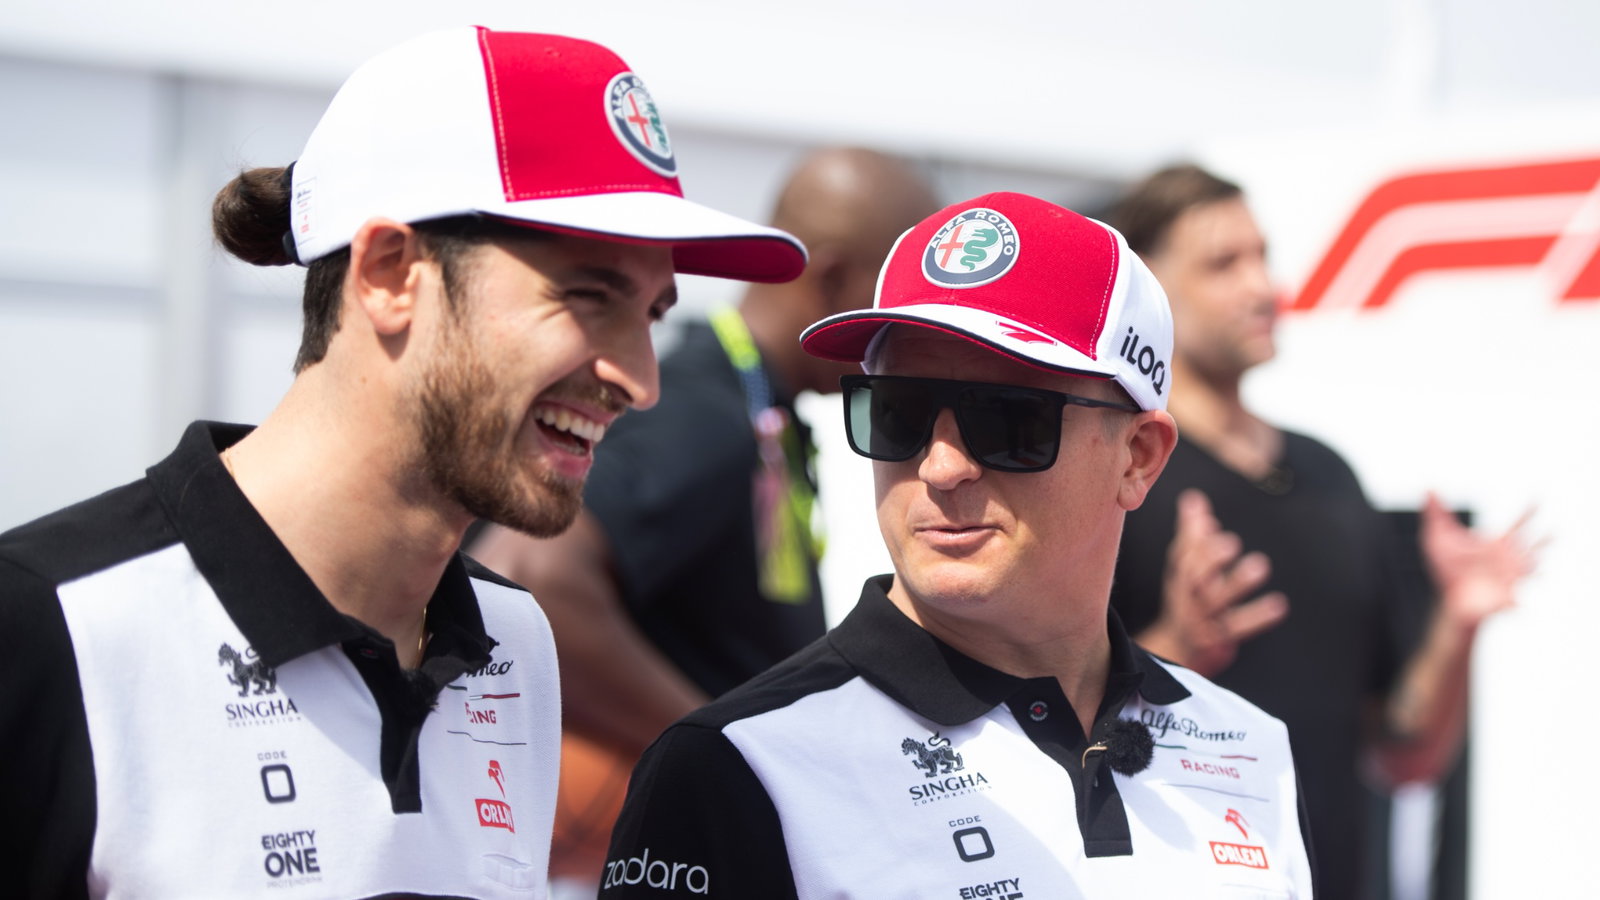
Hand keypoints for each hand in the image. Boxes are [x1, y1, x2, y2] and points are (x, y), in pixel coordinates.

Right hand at [1138, 489, 1288, 676]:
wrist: (1175, 650)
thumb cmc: (1186, 598)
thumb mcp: (1185, 566)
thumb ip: (1192, 533)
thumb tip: (1193, 497)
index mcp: (1180, 577)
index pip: (1183, 557)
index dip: (1195, 541)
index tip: (1210, 522)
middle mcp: (1187, 597)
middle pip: (1193, 578)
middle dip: (1210, 560)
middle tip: (1230, 543)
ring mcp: (1200, 619)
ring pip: (1215, 602)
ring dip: (1236, 583)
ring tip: (1259, 565)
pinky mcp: (1216, 641)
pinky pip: (1236, 629)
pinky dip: (1257, 617)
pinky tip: (1279, 605)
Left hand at [1419, 493, 1538, 632]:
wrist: (1450, 598)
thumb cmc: (1449, 567)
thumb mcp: (1439, 538)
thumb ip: (1437, 514)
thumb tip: (1429, 488)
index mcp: (1498, 543)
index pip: (1518, 524)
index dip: (1528, 511)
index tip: (1537, 498)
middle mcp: (1509, 559)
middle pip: (1531, 545)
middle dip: (1542, 539)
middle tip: (1554, 531)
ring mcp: (1509, 579)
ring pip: (1529, 571)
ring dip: (1533, 568)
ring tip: (1537, 564)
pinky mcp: (1502, 598)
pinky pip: (1513, 602)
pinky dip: (1515, 603)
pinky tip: (1518, 605)